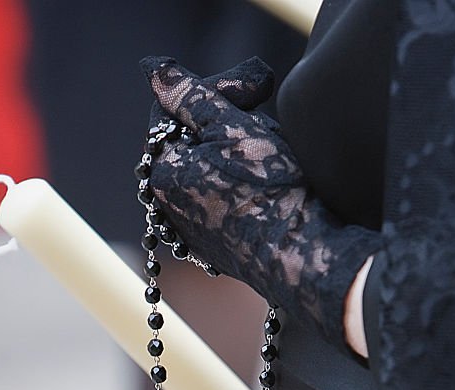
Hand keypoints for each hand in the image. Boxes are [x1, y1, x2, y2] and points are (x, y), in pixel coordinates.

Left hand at [139, 56, 381, 352]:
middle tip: (268, 118)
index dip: (219, 88)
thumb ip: (189, 95)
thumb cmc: (269, 189)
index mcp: (162, 175)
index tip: (260, 87)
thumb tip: (152, 69)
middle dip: (228, 121)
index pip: (176, 110)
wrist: (301, 254)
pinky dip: (244, 187)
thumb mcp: (230, 126)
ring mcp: (195, 234)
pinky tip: (271, 187)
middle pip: (192, 143)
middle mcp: (170, 210)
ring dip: (238, 154)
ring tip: (272, 155)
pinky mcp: (221, 251)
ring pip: (211, 174)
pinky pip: (226, 204)